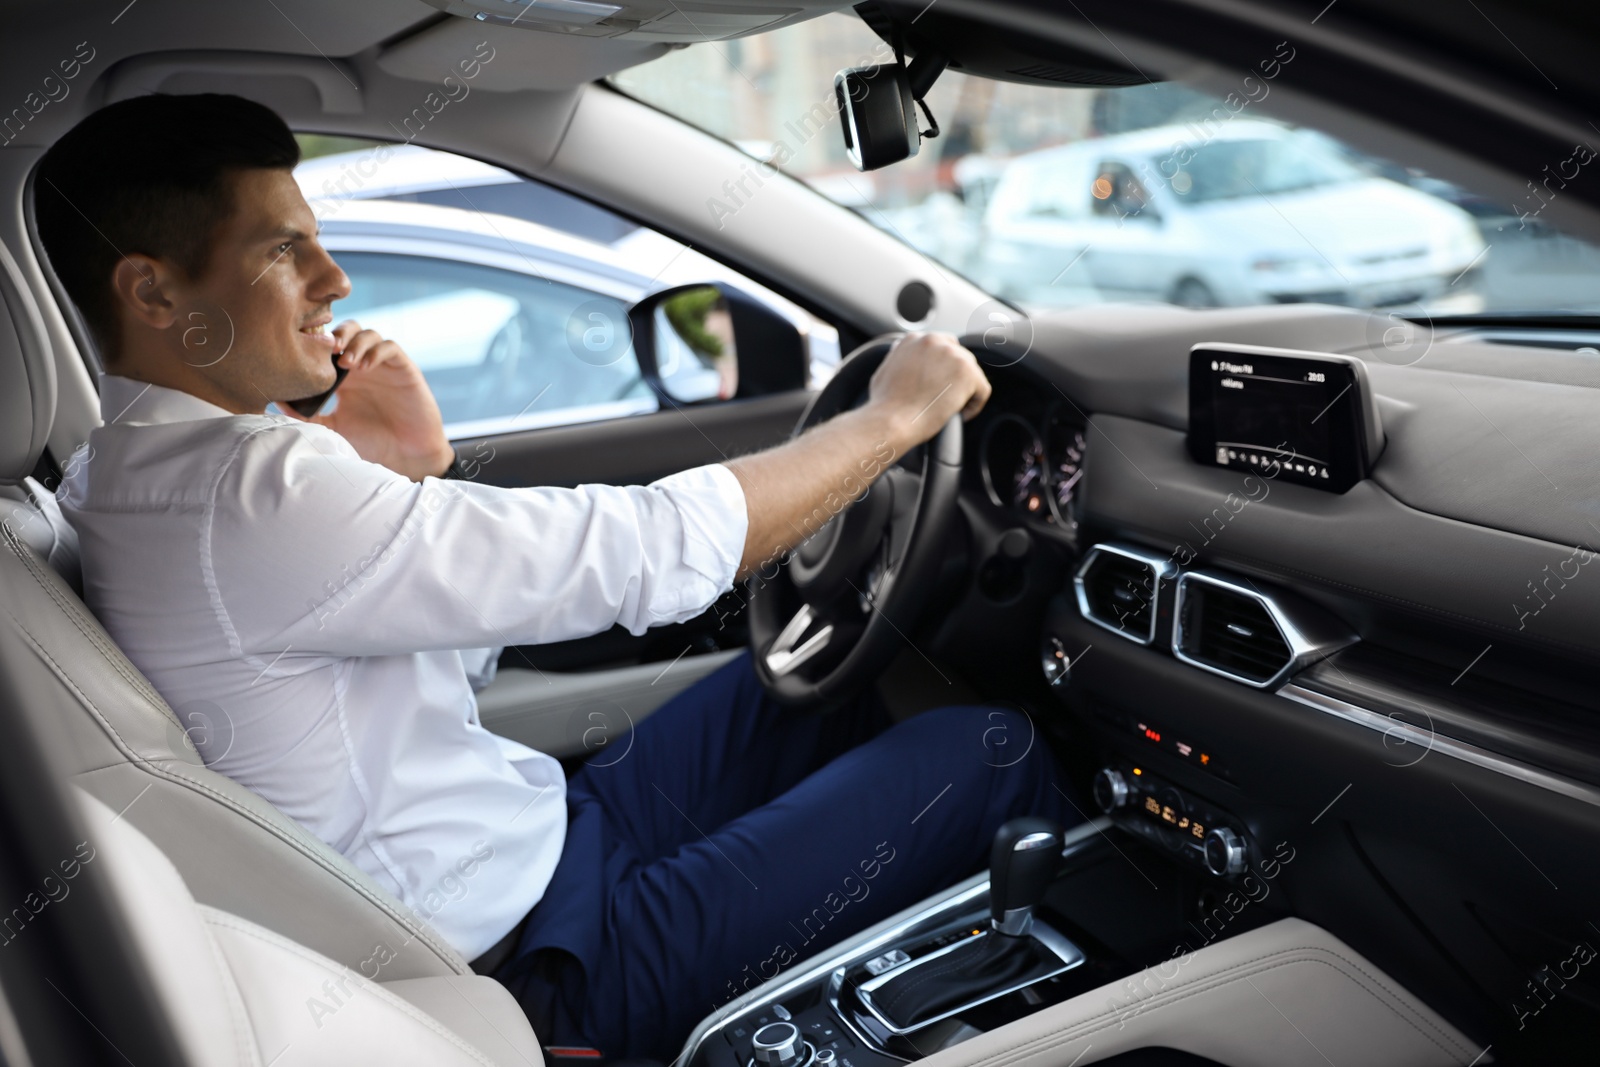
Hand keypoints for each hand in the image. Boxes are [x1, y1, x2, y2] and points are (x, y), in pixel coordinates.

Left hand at [278, 321, 455, 480]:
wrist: (407, 456)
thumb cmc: (372, 444)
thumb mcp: (334, 429)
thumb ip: (309, 416)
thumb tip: (277, 401)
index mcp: (345, 377)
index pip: (329, 346)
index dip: (318, 342)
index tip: (304, 351)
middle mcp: (364, 366)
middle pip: (348, 331)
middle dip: (337, 335)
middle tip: (326, 350)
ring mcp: (384, 366)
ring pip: (369, 334)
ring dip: (355, 343)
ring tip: (346, 362)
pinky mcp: (404, 369)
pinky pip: (390, 347)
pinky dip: (376, 352)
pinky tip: (365, 367)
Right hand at [865, 332, 990, 452]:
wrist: (890, 420)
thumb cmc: (884, 404)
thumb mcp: (885, 370)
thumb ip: (899, 358)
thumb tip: (902, 356)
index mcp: (914, 338)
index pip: (941, 346)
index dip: (942, 368)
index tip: (938, 384)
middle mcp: (935, 341)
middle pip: (959, 356)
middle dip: (955, 377)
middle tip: (945, 398)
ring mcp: (953, 355)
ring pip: (972, 373)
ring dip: (964, 391)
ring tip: (951, 409)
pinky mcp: (968, 374)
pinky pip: (982, 390)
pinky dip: (975, 405)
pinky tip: (960, 416)